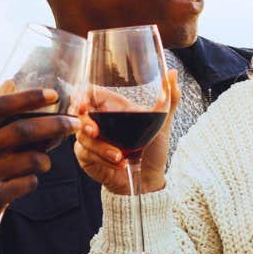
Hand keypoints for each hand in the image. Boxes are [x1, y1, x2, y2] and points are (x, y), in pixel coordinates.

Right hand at [0, 88, 79, 253]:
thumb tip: (17, 90)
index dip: (29, 97)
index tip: (53, 94)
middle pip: (24, 130)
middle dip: (56, 125)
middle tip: (74, 124)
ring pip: (32, 159)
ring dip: (45, 160)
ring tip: (42, 162)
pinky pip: (29, 182)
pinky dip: (33, 180)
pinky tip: (24, 182)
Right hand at [74, 69, 178, 195]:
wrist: (149, 179)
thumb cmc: (153, 150)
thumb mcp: (162, 123)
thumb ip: (168, 99)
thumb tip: (172, 74)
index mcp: (113, 107)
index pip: (89, 93)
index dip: (81, 95)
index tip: (84, 103)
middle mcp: (99, 121)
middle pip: (79, 114)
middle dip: (85, 123)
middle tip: (94, 131)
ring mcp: (92, 139)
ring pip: (82, 136)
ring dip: (100, 147)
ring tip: (119, 156)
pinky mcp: (87, 157)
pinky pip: (86, 153)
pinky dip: (103, 159)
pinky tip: (118, 163)